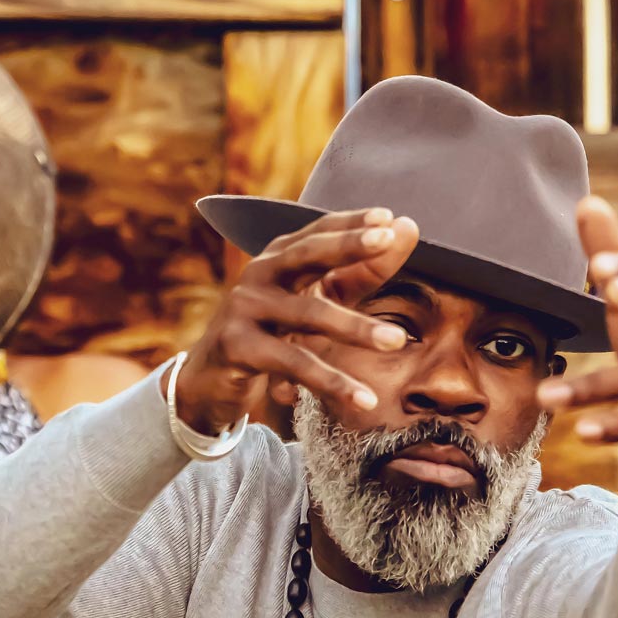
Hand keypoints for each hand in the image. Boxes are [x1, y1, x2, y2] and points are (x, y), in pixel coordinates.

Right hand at [174, 209, 419, 433]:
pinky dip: (331, 382)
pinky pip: (293, 363)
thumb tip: (408, 228)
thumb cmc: (272, 334)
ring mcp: (244, 309)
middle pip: (306, 255)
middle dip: (347, 245)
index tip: (388, 217)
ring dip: (355, 328)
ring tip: (397, 341)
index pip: (317, 232)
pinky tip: (365, 400)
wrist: (209, 379)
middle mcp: (258, 275)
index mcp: (278, 259)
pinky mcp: (238, 347)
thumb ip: (361, 271)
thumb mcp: (317, 302)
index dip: (350, 223)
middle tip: (387, 240)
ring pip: (307, 314)